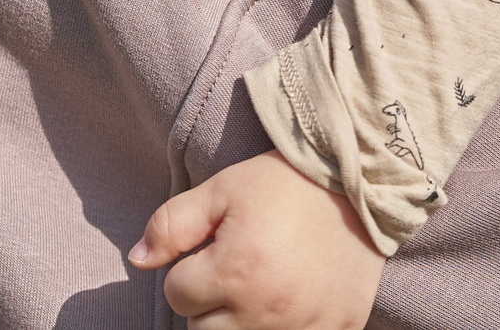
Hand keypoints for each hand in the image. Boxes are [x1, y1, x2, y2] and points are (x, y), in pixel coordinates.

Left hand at [129, 150, 386, 328]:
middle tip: (235, 272)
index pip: (177, 295)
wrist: (363, 185)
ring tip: (257, 289)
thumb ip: (172, 224)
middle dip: (208, 305)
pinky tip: (287, 306)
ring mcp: (304, 328)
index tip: (213, 249)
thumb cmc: (286, 184)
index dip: (189, 269)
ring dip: (238, 323)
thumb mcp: (223, 189)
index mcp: (236, 270)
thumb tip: (136, 261)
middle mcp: (266, 308)